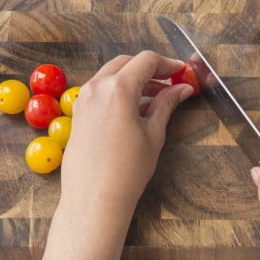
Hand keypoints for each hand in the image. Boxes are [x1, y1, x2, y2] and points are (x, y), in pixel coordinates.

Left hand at [61, 50, 193, 214]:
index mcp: (118, 88)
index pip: (146, 61)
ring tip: (156, 98)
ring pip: (111, 74)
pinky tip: (134, 109)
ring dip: (134, 79)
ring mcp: (82, 98)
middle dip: (150, 69)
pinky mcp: (77, 112)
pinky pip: (100, 90)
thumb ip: (167, 104)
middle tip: (170, 83)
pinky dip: (118, 90)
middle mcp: (96, 87)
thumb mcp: (153, 133)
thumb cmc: (126, 171)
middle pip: (127, 63)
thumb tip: (181, 88)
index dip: (168, 64)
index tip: (181, 72)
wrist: (94, 199)